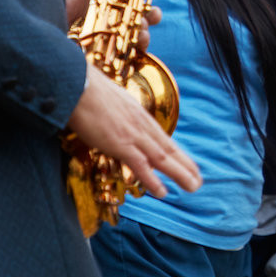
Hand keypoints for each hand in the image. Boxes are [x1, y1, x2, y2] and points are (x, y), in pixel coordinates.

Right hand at [67, 66, 200, 197]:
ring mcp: (133, 135)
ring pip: (162, 158)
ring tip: (193, 187)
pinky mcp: (120, 143)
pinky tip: (162, 192)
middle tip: (198, 182)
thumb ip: (121, 115)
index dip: (178, 155)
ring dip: (179, 174)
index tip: (189, 166)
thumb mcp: (113, 103)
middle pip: (169, 150)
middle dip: (185, 167)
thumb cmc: (88, 91)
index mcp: (141, 117)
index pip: (165, 140)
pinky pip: (140, 164)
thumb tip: (120, 122)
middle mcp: (142, 126)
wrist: (77, 84)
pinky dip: (152, 179)